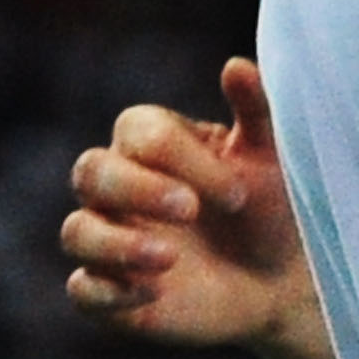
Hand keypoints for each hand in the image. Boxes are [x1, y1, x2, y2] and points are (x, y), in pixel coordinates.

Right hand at [63, 60, 309, 349]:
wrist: (282, 279)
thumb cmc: (272, 208)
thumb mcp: (274, 157)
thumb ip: (257, 109)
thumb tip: (237, 65)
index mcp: (152, 144)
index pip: (139, 132)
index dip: (182, 158)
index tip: (237, 194)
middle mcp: (121, 187)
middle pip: (91, 172)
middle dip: (137, 190)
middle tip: (191, 211)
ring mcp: (111, 240)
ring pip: (77, 231)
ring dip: (116, 244)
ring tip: (169, 259)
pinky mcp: (110, 292)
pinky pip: (82, 290)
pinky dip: (109, 291)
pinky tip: (153, 292)